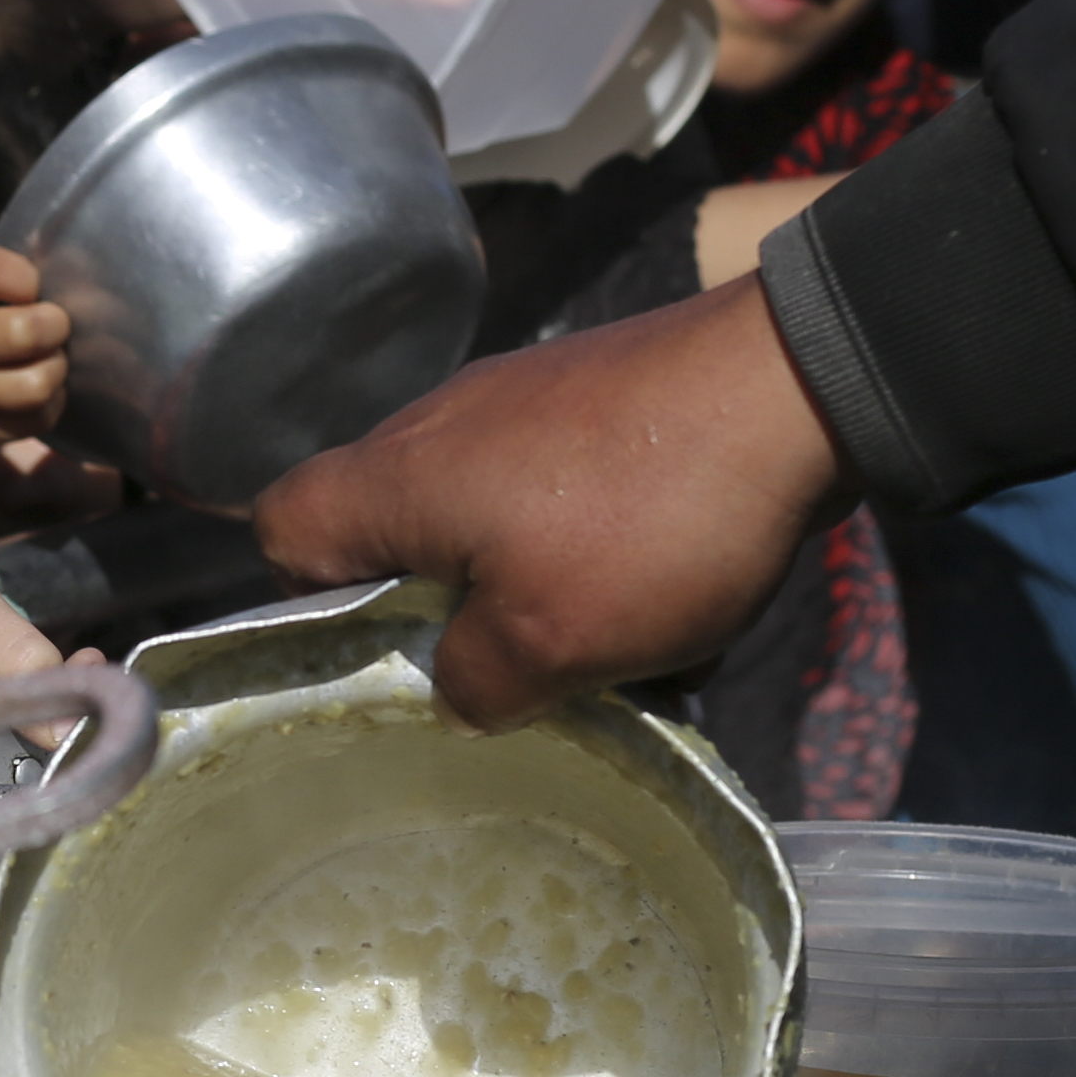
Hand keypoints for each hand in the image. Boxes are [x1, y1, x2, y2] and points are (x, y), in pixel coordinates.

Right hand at [0, 239, 130, 528]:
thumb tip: (47, 258)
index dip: (21, 275)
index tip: (26, 286)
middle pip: (23, 331)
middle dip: (54, 324)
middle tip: (50, 325)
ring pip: (35, 384)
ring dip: (55, 368)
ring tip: (47, 360)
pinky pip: (33, 421)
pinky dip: (49, 405)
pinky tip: (36, 392)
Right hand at [250, 275, 850, 728]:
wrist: (796, 384)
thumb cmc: (647, 520)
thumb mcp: (548, 645)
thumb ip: (472, 686)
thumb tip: (456, 692)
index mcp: (394, 477)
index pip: (279, 530)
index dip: (300, 602)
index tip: (377, 655)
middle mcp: (435, 425)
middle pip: (385, 529)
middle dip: (435, 611)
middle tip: (496, 672)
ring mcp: (517, 399)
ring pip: (480, 516)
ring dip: (523, 584)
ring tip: (593, 643)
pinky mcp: (592, 395)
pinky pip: (554, 489)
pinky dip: (586, 543)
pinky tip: (656, 588)